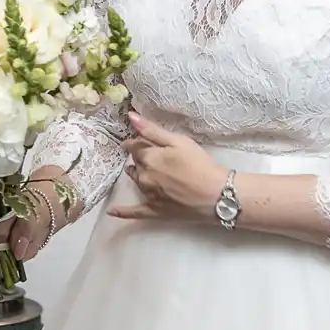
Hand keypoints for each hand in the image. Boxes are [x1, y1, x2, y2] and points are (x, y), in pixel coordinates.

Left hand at [109, 114, 226, 222]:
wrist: (217, 195)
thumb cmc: (201, 165)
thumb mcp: (179, 141)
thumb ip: (152, 130)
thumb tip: (130, 117)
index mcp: (148, 158)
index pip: (134, 146)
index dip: (135, 142)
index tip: (136, 141)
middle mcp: (143, 176)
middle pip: (135, 163)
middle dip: (140, 158)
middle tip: (151, 155)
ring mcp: (148, 195)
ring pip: (136, 181)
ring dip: (137, 174)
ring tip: (143, 171)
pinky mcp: (155, 211)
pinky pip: (134, 212)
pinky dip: (122, 211)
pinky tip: (112, 211)